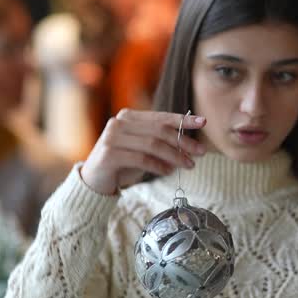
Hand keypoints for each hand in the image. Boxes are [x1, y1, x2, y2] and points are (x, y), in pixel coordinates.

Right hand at [80, 110, 206, 194]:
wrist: (94, 181)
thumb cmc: (123, 164)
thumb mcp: (144, 150)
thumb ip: (161, 143)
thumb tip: (191, 146)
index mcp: (129, 117)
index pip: (161, 117)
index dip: (183, 119)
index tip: (203, 122)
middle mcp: (119, 123)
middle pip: (159, 130)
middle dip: (183, 141)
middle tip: (200, 152)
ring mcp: (112, 137)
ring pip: (152, 144)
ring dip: (174, 155)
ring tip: (188, 165)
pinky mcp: (109, 154)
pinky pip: (141, 159)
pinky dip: (158, 166)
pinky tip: (168, 172)